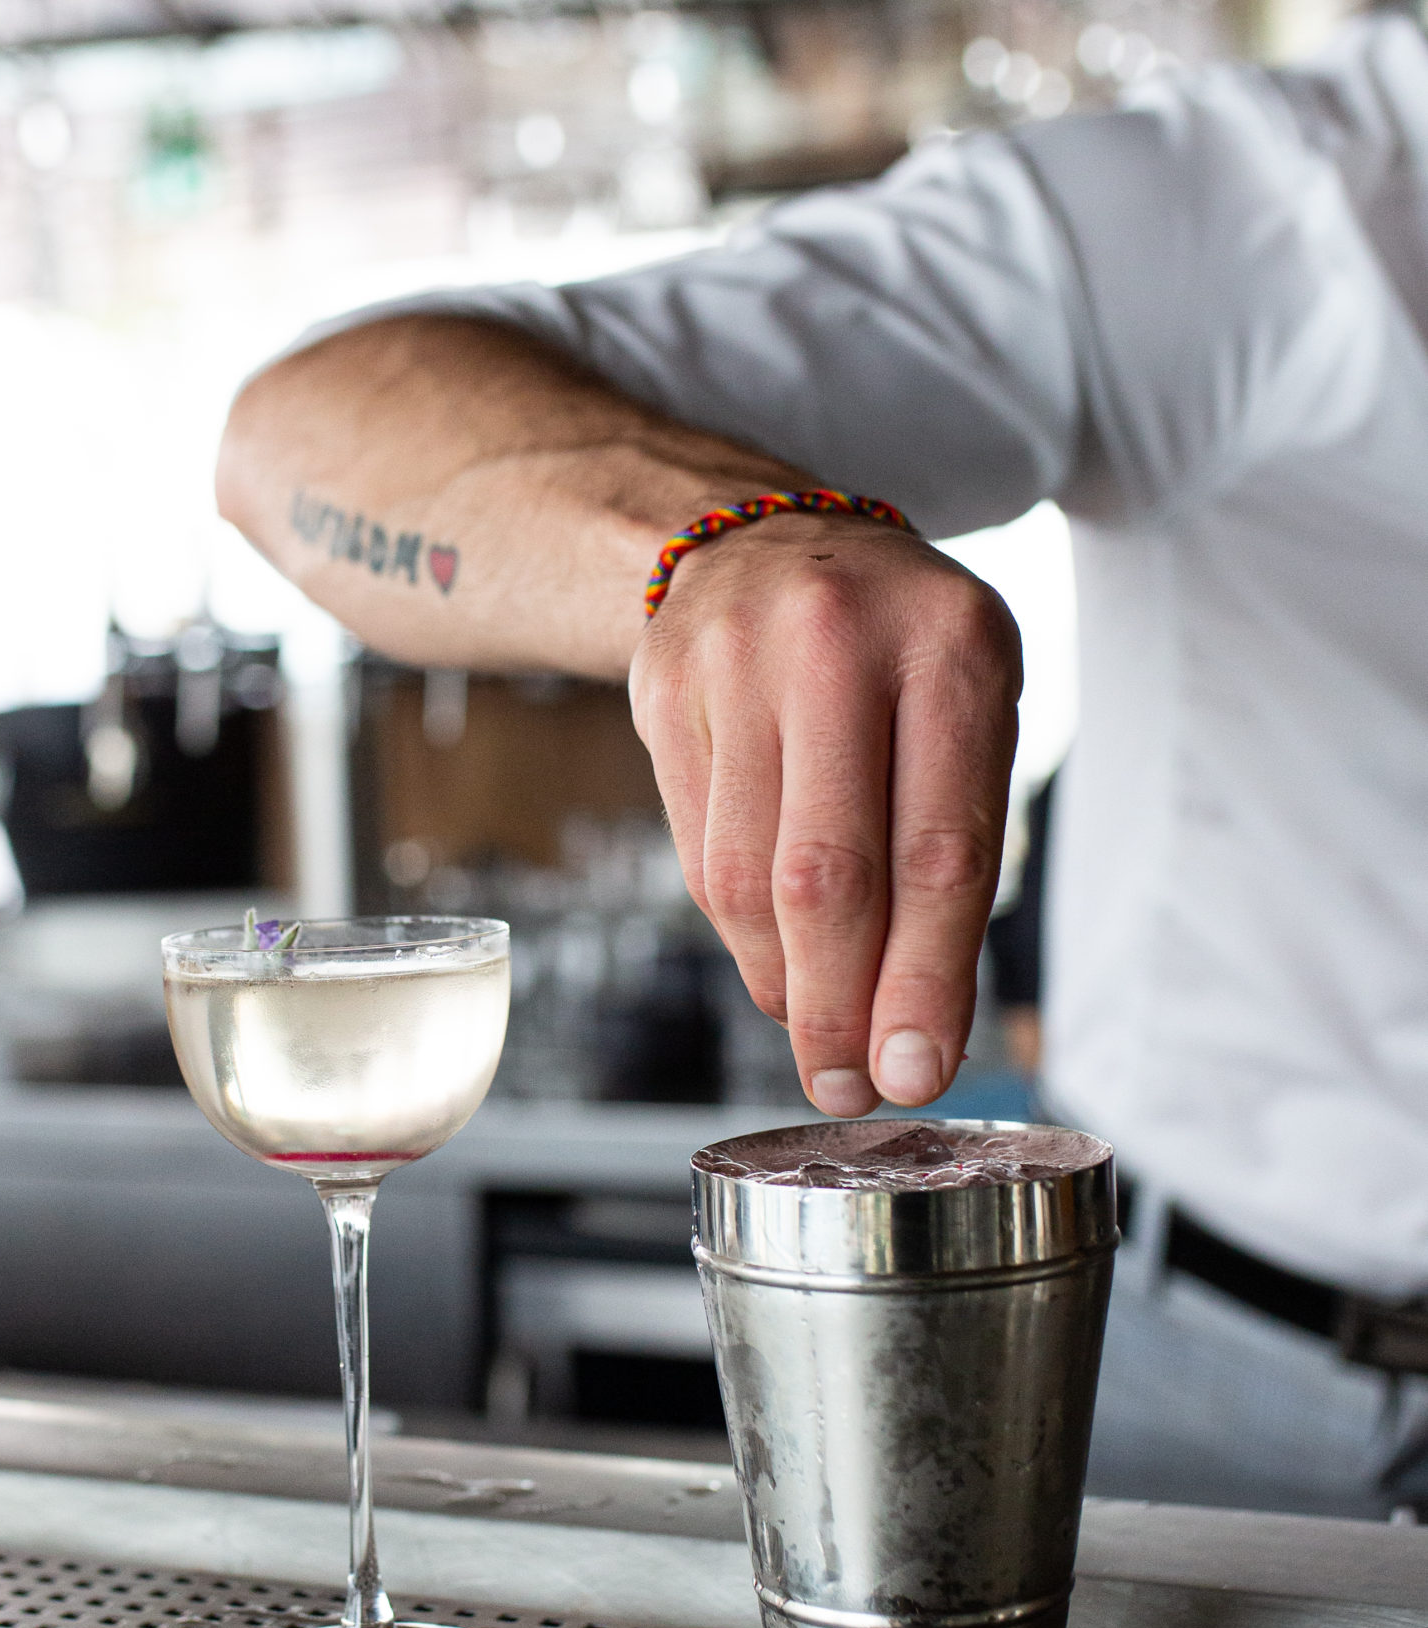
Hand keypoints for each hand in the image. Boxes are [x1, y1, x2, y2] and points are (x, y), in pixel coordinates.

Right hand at [628, 511, 1021, 1113]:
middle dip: (840, 1007)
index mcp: (953, 645)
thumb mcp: (965, 714)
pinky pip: (698, 855)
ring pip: (747, 881)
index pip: (940, 850)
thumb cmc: (892, 654)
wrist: (762, 541)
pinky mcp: (663, 691)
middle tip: (846, 1086)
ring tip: (814, 1029)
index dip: (925, 982)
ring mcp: (737, 660)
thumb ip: (955, 855)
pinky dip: (739, 933)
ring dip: (783, 983)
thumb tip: (919, 1032)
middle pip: (828, 877)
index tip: (915, 1071)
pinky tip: (773, 954)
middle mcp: (840, 641)